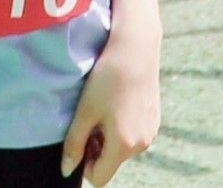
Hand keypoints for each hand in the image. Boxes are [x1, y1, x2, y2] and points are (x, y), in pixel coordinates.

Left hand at [60, 35, 159, 185]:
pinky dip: (122, 125)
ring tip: (103, 105)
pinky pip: (134, 134)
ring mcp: (151, 131)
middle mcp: (142, 144)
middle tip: (90, 116)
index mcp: (124, 145)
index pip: (100, 177)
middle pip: (112, 161)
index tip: (81, 137)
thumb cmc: (107, 78)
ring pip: (122, 147)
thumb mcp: (85, 110)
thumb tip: (67, 170)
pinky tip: (118, 99)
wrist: (135, 48)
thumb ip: (74, 143)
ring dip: (109, 135)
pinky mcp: (155, 119)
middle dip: (97, 147)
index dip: (85, 163)